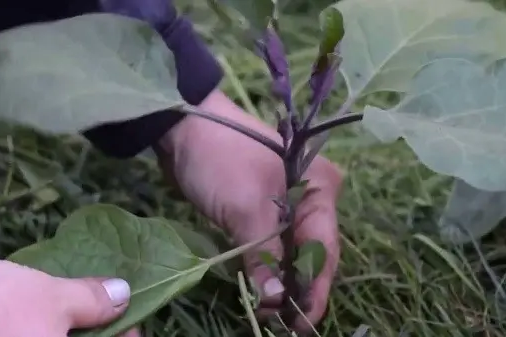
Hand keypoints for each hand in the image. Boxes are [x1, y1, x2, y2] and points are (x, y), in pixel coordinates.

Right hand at [0, 259, 131, 336]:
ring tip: (73, 301)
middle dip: (95, 327)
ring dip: (67, 327)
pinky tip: (40, 311)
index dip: (127, 330)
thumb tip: (122, 294)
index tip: (128, 309)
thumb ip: (92, 300)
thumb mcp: (53, 297)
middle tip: (103, 300)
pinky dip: (41, 330)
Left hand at [158, 90, 341, 331]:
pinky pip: (269, 247)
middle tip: (285, 327)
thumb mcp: (246, 207)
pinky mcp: (259, 211)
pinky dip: (265, 270)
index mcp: (319, 190)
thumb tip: (274, 302)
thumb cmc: (222, 160)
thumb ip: (264, 256)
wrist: (182, 126)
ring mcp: (285, 204)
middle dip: (298, 291)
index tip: (302, 325)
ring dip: (281, 284)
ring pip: (290, 253)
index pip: (324, 249)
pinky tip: (260, 293)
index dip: (314, 290)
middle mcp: (310, 198)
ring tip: (273, 318)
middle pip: (311, 254)